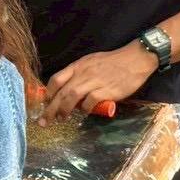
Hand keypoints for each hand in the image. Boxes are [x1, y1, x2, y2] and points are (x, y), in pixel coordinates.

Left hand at [42, 42, 157, 120]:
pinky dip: (85, 110)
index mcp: (78, 66)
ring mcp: (94, 81)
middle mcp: (83, 73)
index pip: (56, 79)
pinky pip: (90, 102)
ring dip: (64, 110)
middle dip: (50, 108)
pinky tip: (85, 113)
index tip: (45, 103)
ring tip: (61, 118)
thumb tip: (69, 90)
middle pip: (61, 92)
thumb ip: (80, 74)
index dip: (48, 93)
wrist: (134, 59)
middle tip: (44, 120)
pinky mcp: (106, 91)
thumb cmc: (113, 62)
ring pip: (72, 97)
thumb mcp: (91, 62)